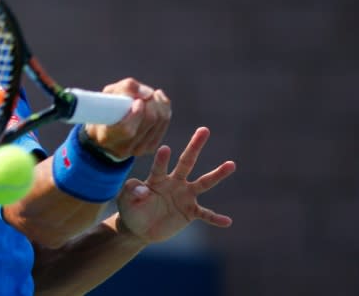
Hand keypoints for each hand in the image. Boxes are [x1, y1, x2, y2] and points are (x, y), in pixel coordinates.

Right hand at [85, 78, 171, 159]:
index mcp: (106, 136)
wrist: (107, 130)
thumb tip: (148, 94)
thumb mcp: (108, 95)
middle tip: (146, 94)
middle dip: (151, 102)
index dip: (137, 113)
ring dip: (158, 103)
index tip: (138, 101)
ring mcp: (137, 150)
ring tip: (150, 95)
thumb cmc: (106, 109)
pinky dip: (164, 109)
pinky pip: (164, 124)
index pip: (127, 130)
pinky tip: (157, 101)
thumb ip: (125, 88)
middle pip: (149, 121)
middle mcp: (122, 148)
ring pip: (160, 121)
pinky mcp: (149, 148)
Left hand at [115, 126, 235, 244]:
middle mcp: (174, 182)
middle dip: (194, 146)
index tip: (165, 149)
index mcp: (157, 178)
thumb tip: (142, 190)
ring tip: (231, 164)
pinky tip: (227, 221)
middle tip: (204, 130)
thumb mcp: (126, 199)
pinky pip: (205, 214)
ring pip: (203, 183)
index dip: (162, 159)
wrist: (140, 227)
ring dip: (217, 174)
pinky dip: (215, 218)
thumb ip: (132, 192)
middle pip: (187, 162)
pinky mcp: (190, 212)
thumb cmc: (131, 208)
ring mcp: (184, 196)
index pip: (160, 166)